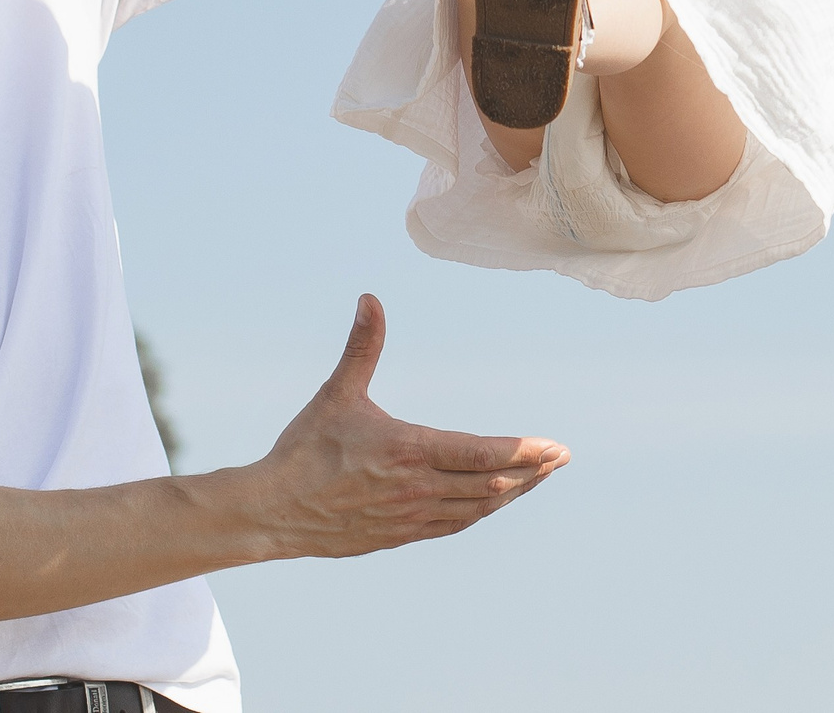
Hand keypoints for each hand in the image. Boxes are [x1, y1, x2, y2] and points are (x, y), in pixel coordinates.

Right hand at [249, 295, 567, 555]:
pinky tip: (494, 501)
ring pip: (477, 508)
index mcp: (408, 449)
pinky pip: (454, 525)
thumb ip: (362, 346)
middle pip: (490, 484)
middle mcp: (416, 488)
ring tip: (538, 478)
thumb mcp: (337, 393)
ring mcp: (411, 517)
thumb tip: (369, 299)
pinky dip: (481, 512)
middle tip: (562, 459)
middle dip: (531, 471)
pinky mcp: (400, 535)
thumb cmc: (304, 449)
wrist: (271, 512)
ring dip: (512, 493)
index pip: (482, 453)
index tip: (555, 447)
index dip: (523, 451)